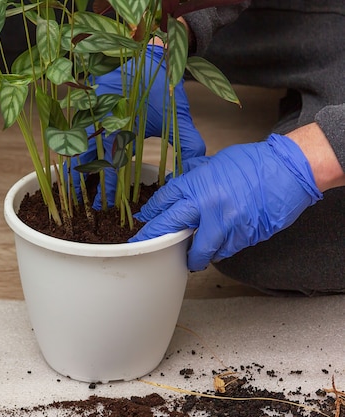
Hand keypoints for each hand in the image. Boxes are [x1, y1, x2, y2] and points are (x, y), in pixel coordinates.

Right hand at [71, 44, 204, 208]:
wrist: (149, 55)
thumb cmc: (161, 88)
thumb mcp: (176, 117)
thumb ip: (188, 143)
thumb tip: (198, 167)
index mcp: (122, 128)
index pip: (110, 166)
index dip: (106, 188)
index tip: (103, 205)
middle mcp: (102, 121)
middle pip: (82, 158)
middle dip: (78, 180)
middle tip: (77, 199)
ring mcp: (90, 111)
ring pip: (74, 143)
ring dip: (72, 163)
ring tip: (71, 183)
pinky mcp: (85, 103)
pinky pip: (74, 128)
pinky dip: (72, 144)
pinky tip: (74, 157)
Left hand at [129, 134, 322, 270]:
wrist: (290, 171)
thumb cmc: (255, 163)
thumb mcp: (217, 161)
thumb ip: (196, 174)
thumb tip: (178, 181)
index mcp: (199, 183)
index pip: (166, 200)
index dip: (152, 212)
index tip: (145, 219)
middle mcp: (208, 205)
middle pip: (172, 226)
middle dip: (157, 237)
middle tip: (147, 246)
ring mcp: (226, 224)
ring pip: (201, 248)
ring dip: (193, 254)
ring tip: (188, 258)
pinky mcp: (244, 236)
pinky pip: (225, 250)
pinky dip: (219, 252)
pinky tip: (215, 251)